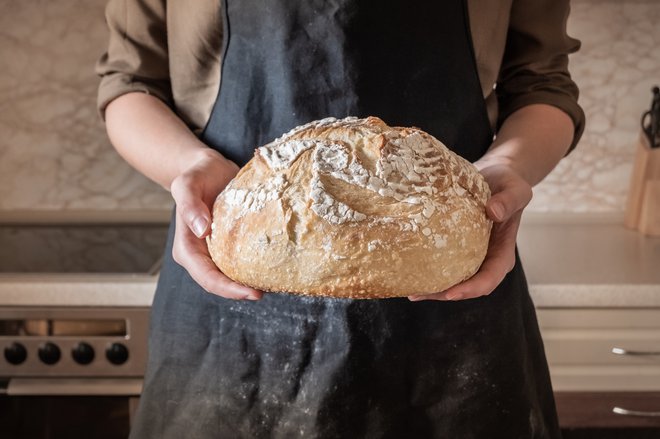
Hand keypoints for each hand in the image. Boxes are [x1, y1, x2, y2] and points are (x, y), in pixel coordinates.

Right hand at [170, 149, 262, 299]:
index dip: (227, 289)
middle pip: (219, 283)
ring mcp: (215, 252)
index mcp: (187, 248)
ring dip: (249, 284)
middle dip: (240, 292)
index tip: (251, 293)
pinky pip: (241, 263)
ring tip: (273, 285)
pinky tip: (272, 268)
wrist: (210, 169)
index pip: (206, 277)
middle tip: (266, 292)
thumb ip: (189, 204)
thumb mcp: (187, 184)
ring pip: (231, 277)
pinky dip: (254, 269)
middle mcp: (200, 255)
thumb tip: (202, 229)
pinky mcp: (230, 246)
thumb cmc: (197, 175)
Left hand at [408, 163, 531, 301]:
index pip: (489, 279)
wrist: (495, 176)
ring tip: (410, 291)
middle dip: (444, 294)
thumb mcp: (515, 189)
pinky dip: (429, 270)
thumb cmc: (508, 183)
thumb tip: (493, 212)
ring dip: (432, 288)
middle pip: (466, 286)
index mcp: (503, 252)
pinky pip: (443, 263)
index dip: (470, 289)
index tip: (451, 293)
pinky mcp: (457, 247)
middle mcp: (486, 259)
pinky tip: (410, 272)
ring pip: (452, 280)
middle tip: (418, 294)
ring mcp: (471, 255)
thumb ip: (509, 200)